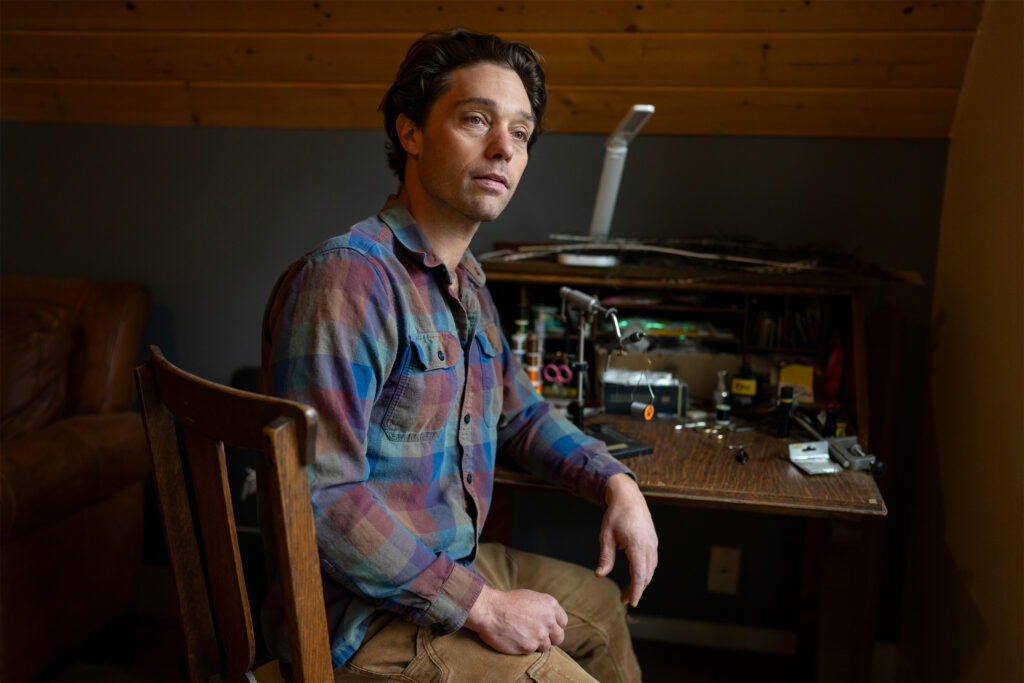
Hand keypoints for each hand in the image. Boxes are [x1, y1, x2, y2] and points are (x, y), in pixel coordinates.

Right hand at [464, 584, 567, 653]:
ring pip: (546, 646)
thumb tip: (552, 620)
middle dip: (551, 638)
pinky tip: (515, 639)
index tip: (547, 627)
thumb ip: (544, 609)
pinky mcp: (529, 647)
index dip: (555, 625)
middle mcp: (548, 620)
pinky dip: (524, 647)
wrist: (490, 610)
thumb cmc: (507, 602)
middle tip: (538, 636)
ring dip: (536, 643)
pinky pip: (531, 651)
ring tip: (522, 635)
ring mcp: (540, 635)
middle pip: (559, 637)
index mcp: (550, 604)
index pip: (563, 621)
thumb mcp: (531, 597)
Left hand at [596, 473, 658, 606]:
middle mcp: (649, 545)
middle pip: (646, 575)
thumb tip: (600, 575)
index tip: (632, 602)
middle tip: (624, 599)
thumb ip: (605, 557)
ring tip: (628, 591)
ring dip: (641, 582)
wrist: (629, 496)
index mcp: (637, 544)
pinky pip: (651, 562)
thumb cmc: (616, 514)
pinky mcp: (653, 541)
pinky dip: (645, 572)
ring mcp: (653, 543)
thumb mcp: (606, 535)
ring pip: (650, 569)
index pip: (639, 574)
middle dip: (637, 589)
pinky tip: (635, 576)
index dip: (636, 590)